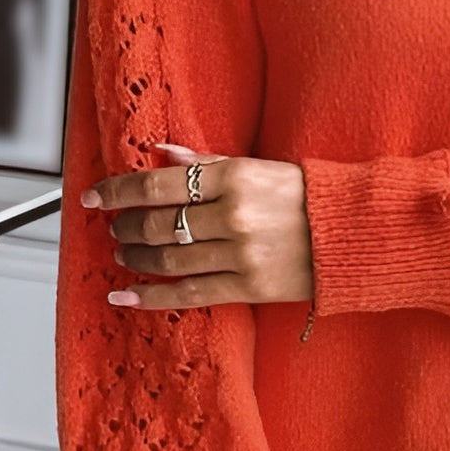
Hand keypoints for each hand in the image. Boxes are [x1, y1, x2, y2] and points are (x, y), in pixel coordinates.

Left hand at [82, 142, 313, 309]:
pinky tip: (126, 295)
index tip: (95, 196)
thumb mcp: (259, 168)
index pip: (158, 184)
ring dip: (136, 259)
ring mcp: (240, 254)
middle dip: (128, 227)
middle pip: (159, 224)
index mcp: (235, 177)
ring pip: (169, 260)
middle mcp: (234, 215)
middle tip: (117, 228)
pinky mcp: (249, 287)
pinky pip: (189, 294)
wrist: (354, 234)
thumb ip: (208, 163)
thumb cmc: (308, 198)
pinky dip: (152, 296)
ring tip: (125, 255)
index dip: (118, 191)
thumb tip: (163, 154)